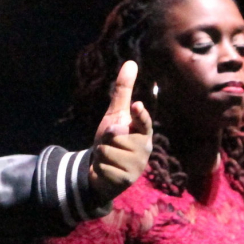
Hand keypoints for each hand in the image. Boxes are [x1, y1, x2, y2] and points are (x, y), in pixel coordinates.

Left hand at [89, 60, 153, 205]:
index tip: (137, 106)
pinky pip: (104, 167)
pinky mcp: (126, 180)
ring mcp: (137, 166)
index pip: (143, 121)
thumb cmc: (113, 139)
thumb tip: (130, 62)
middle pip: (114, 135)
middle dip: (105, 138)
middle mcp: (144, 148)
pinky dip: (99, 168)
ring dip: (101, 154)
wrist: (105, 172)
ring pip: (107, 151)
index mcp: (143, 131)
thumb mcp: (115, 115)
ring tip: (108, 158)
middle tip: (110, 144)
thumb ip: (123, 91)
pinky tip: (107, 171)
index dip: (140, 114)